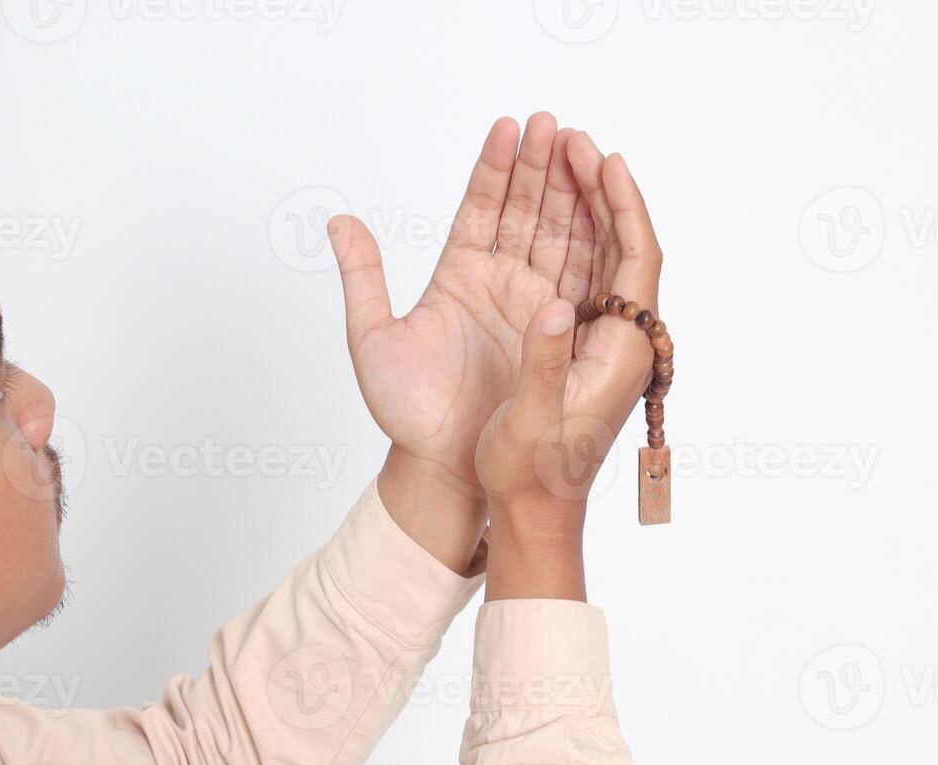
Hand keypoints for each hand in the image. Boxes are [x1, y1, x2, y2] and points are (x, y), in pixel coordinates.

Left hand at [330, 113, 597, 501]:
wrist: (443, 467)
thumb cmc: (406, 414)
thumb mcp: (372, 339)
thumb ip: (363, 278)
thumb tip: (338, 221)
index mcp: (457, 277)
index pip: (480, 208)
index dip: (494, 168)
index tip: (508, 128)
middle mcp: (499, 285)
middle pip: (525, 212)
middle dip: (542, 166)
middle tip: (554, 124)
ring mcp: (531, 306)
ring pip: (556, 236)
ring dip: (569, 192)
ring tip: (578, 146)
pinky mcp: (557, 331)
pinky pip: (578, 278)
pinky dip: (591, 241)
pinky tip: (600, 204)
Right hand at [475, 146, 663, 598]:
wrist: (530, 512)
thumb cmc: (530, 474)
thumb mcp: (532, 420)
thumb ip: (545, 362)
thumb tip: (554, 307)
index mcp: (622, 355)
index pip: (638, 262)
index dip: (624, 206)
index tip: (606, 161)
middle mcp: (621, 342)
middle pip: (623, 248)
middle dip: (601, 191)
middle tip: (574, 142)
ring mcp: (602, 343)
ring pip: (602, 257)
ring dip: (583, 208)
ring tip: (561, 160)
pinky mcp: (578, 348)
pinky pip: (582, 277)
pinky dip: (569, 238)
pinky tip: (551, 213)